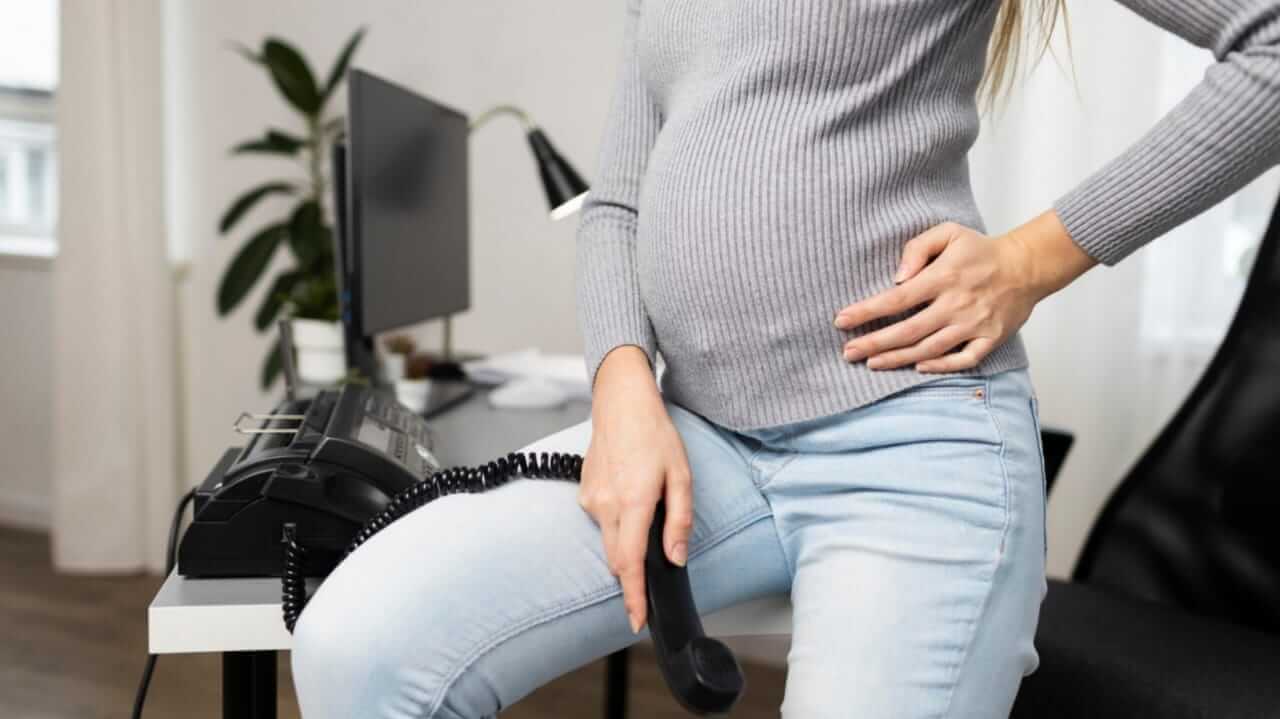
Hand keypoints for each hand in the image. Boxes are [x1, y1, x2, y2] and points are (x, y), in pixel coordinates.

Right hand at [581, 346, 694, 633]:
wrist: (621, 403)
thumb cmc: (654, 434)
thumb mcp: (682, 476)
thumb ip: (680, 520)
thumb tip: (676, 556)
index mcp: (634, 502)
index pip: (629, 563)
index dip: (634, 596)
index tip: (636, 620)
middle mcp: (606, 505)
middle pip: (616, 559)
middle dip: (631, 576)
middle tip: (647, 586)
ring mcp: (591, 499)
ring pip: (609, 540)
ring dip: (626, 543)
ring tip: (646, 513)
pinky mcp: (585, 493)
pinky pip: (602, 520)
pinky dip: (618, 521)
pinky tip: (630, 497)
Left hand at [833, 210, 1096, 371]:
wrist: (1028, 265)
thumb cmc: (981, 250)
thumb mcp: (949, 233)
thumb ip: (918, 247)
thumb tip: (897, 276)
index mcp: (944, 276)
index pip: (896, 299)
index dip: (866, 312)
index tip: (841, 321)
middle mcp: (957, 303)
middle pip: (907, 330)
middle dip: (873, 344)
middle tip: (848, 352)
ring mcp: (974, 324)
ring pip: (929, 349)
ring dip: (897, 358)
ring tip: (871, 363)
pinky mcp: (991, 339)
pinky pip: (963, 360)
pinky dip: (940, 366)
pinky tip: (917, 367)